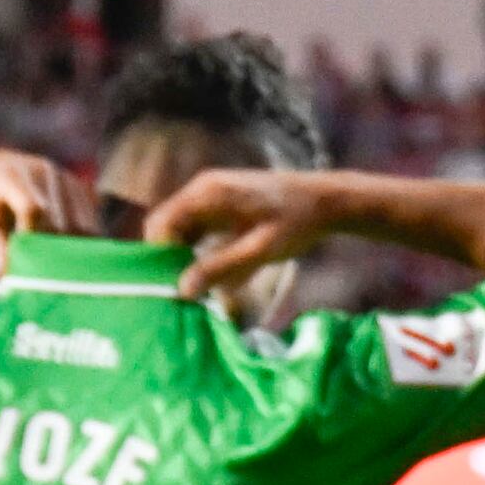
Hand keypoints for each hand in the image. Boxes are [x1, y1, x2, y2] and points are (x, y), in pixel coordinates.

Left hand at [0, 149, 102, 268]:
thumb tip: (6, 275)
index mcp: (10, 174)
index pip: (33, 209)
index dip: (32, 239)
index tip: (22, 263)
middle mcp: (43, 170)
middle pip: (63, 224)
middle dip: (50, 251)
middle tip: (35, 270)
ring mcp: (67, 178)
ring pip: (84, 229)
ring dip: (70, 250)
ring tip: (48, 257)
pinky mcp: (83, 189)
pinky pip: (93, 227)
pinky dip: (81, 244)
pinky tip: (63, 249)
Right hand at [147, 168, 351, 305]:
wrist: (326, 201)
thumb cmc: (297, 223)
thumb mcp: (260, 250)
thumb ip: (221, 268)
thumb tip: (182, 290)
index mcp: (207, 193)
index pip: (161, 225)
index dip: (158, 257)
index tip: (167, 288)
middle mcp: (203, 189)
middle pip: (168, 227)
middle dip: (170, 260)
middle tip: (181, 295)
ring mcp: (212, 195)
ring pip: (183, 231)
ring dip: (186, 259)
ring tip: (196, 292)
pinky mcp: (223, 206)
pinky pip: (201, 231)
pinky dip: (203, 253)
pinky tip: (215, 279)